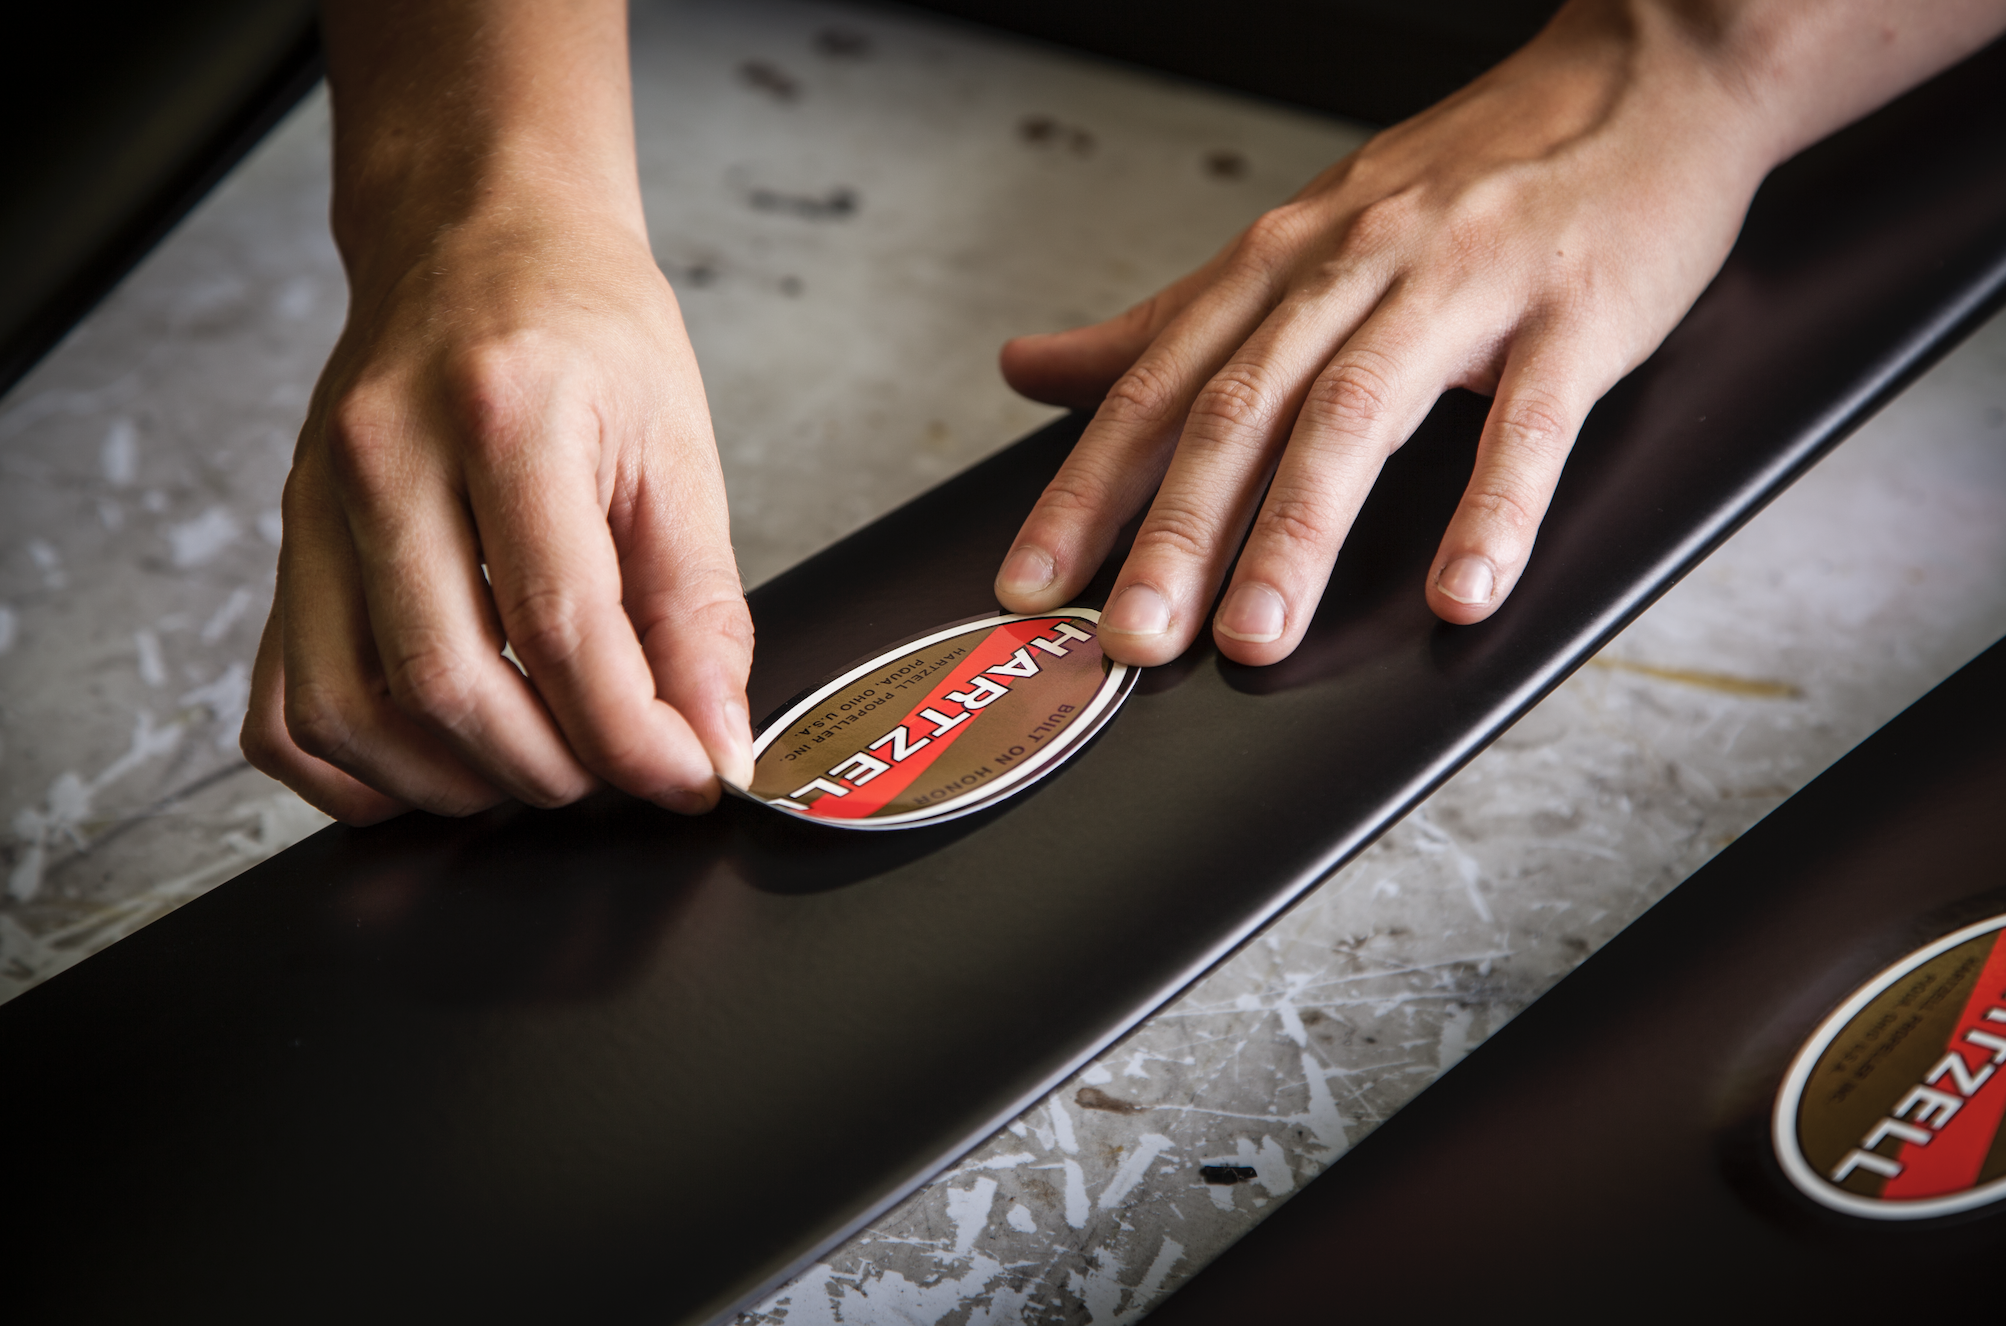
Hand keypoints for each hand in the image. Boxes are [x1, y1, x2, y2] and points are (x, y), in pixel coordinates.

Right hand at [241, 0, 752, 824]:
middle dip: (550, 769)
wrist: (479, 237)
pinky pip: (283, 705)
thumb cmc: (585, 328)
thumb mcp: (677, 448)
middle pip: (446, 681)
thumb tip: (714, 740)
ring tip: (539, 768)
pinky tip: (435, 762)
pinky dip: (355, 770)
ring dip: (455, 782)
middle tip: (616, 773)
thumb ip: (701, 607)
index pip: (561, 626)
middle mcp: (384, 455)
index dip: (633, 734)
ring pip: (351, 710)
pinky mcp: (289, 543)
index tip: (688, 774)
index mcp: (503, 413)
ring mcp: (314, 502)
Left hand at [993, 0, 2005, 665]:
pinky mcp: (1576, 312)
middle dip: (1175, 531)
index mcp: (1280, 261)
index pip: (1156, 387)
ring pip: (1359, 414)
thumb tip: (1030, 368)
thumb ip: (1170, 323)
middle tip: (1130, 638)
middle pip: (1241, 407)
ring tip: (1254, 635)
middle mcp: (1354, 265)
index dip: (1085, 490)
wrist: (1644, 76)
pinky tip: (1462, 589)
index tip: (1029, 583)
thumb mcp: (1300, 238)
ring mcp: (1465, 284)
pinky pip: (1529, 421)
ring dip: (1298, 532)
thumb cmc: (1465, 177)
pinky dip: (1493, 509)